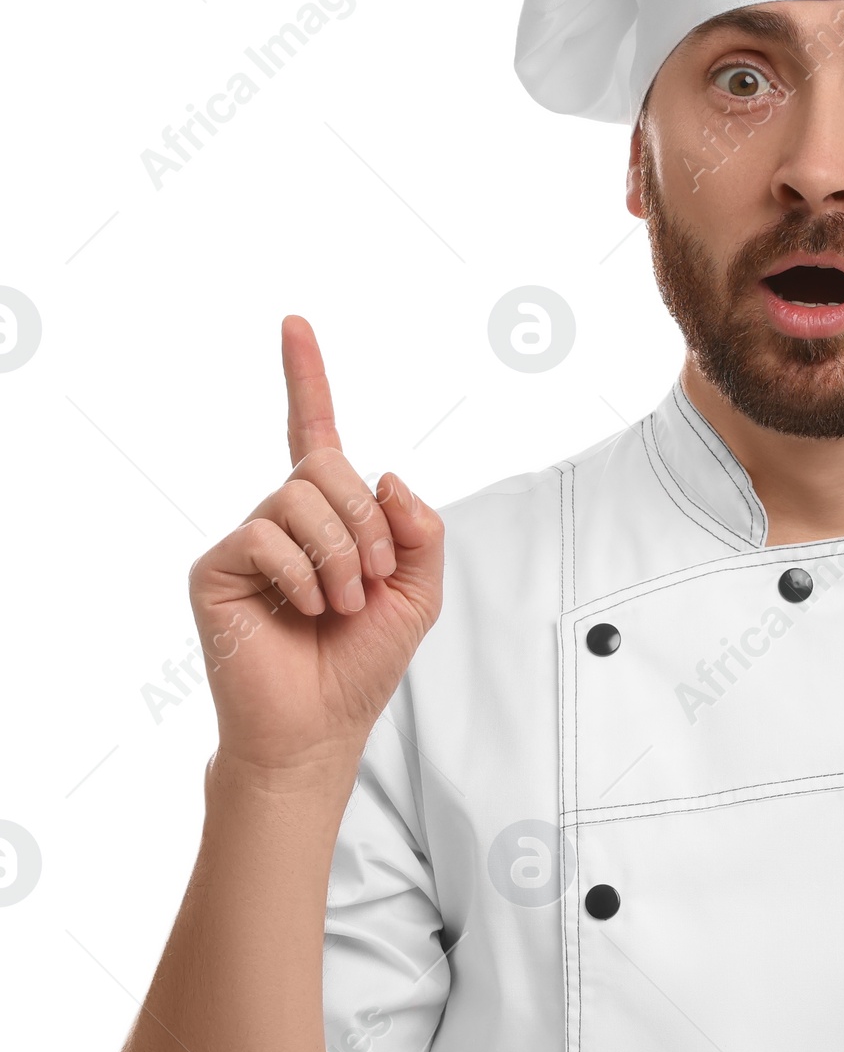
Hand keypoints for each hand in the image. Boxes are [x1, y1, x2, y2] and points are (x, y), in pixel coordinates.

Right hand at [188, 316, 444, 775]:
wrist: (319, 727)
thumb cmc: (362, 662)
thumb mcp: (420, 591)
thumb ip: (420, 529)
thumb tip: (385, 474)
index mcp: (330, 517)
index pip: (317, 433)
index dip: (307, 378)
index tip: (294, 324)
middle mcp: (283, 518)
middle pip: (327, 466)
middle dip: (365, 524)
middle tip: (369, 581)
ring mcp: (248, 540)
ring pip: (299, 498)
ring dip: (338, 556)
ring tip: (336, 605)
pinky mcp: (215, 568)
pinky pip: (265, 536)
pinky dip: (300, 575)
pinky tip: (301, 610)